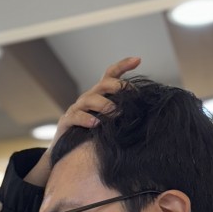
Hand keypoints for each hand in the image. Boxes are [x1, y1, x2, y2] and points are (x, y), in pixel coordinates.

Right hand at [24, 55, 141, 187]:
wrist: (66, 151)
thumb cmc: (92, 135)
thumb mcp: (108, 121)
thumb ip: (121, 113)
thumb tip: (146, 110)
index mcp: (99, 95)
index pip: (110, 74)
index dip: (123, 65)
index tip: (138, 60)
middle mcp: (88, 98)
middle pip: (102, 85)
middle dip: (116, 86)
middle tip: (129, 94)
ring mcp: (76, 109)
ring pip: (89, 99)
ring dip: (104, 105)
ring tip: (114, 112)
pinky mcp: (66, 121)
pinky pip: (76, 116)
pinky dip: (86, 119)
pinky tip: (96, 124)